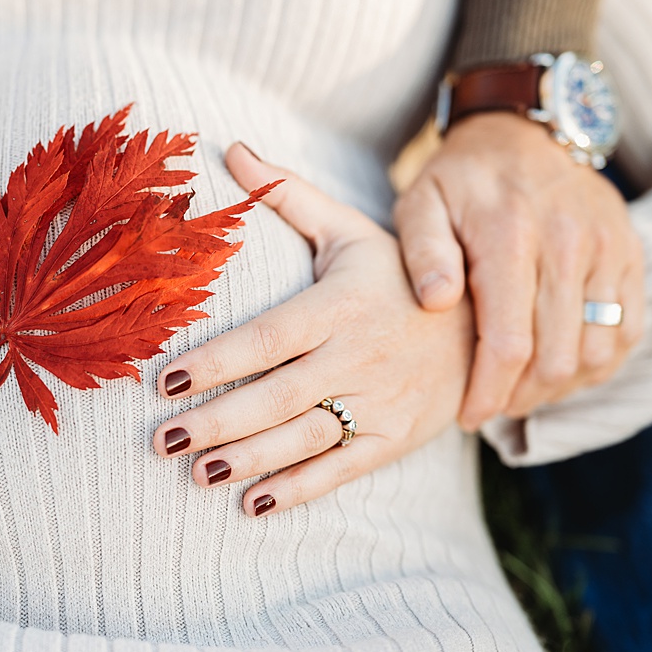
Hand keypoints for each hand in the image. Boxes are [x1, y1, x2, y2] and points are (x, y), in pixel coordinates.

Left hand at [152, 143, 472, 516]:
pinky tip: (253, 504)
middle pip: (276, 395)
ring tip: (196, 471)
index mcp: (340, 304)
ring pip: (304, 438)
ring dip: (249, 459)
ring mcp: (380, 401)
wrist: (490, 322)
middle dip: (216, 420)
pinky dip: (299, 490)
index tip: (164, 378)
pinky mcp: (395, 437)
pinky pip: (343, 470)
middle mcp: (359, 355)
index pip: (268, 338)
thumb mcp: (350, 229)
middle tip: (162, 439)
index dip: (216, 360)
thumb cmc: (400, 274)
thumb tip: (229, 147)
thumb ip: (287, 195)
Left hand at [394, 113, 643, 428]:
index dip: (489, 392)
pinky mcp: (629, 255)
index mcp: (509, 236)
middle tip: (488, 408)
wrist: (521, 134)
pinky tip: (558, 370)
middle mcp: (569, 244)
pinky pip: (627, 332)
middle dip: (519, 398)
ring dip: (559, 387)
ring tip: (519, 393)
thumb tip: (435, 302)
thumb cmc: (458, 179)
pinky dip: (596, 364)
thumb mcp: (419, 203)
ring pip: (597, 353)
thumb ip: (423, 252)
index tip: (467, 416)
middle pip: (556, 357)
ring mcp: (607, 249)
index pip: (509, 342)